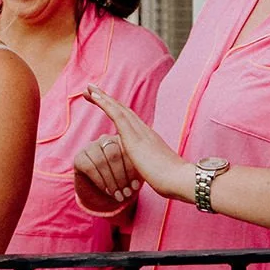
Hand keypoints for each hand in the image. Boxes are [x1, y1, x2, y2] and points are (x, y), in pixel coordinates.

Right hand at [73, 131, 139, 210]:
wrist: (103, 189)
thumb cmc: (124, 180)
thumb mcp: (134, 174)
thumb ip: (142, 169)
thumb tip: (155, 177)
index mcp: (122, 139)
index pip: (127, 150)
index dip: (131, 170)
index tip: (136, 187)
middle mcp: (105, 139)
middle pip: (113, 154)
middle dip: (121, 176)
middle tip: (127, 193)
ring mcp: (90, 146)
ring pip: (101, 161)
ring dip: (111, 182)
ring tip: (118, 196)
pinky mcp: (79, 157)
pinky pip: (90, 168)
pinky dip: (100, 182)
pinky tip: (107, 191)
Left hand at [81, 84, 190, 201]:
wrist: (181, 181)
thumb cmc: (172, 181)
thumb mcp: (158, 171)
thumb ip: (152, 167)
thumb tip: (151, 170)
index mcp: (149, 139)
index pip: (130, 121)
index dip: (116, 110)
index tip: (104, 102)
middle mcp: (145, 131)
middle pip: (123, 110)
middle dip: (106, 99)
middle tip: (91, 89)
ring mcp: (140, 132)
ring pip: (118, 109)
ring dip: (102, 97)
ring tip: (89, 88)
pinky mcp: (134, 136)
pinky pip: (117, 115)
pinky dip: (105, 104)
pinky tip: (94, 96)